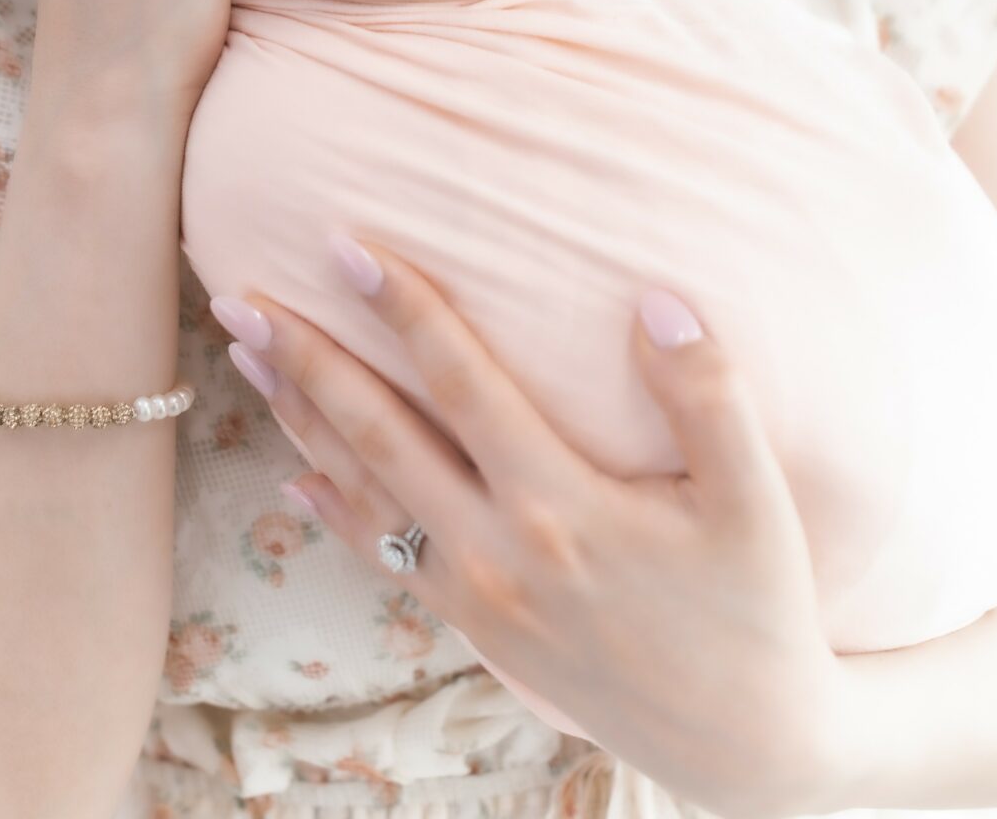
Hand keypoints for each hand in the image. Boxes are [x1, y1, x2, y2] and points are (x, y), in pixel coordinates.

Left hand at [216, 239, 848, 818]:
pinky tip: (295, 480)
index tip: (343, 244)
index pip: (460, 382)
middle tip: (237, 295)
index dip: (402, 308)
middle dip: (305, 360)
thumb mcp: (756, 503)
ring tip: (247, 358)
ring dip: (300, 421)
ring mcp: (479, 598)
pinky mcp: (479, 631)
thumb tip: (655, 297)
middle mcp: (499, 550)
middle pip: (378, 435)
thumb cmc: (758, 611)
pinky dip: (333, 514)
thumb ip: (709, 394)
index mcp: (561, 506)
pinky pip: (385, 561)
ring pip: (365, 493)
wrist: (748, 751)